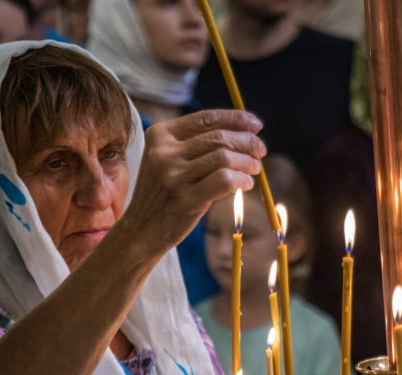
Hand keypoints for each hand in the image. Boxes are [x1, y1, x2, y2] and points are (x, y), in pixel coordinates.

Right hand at [120, 110, 266, 257]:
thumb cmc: (163, 193)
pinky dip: (242, 179)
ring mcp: (174, 175)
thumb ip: (196, 145)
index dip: (236, 119)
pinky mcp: (186, 198)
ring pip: (224, 157)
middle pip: (219, 137)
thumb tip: (243, 133)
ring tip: (255, 168)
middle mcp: (165, 151)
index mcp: (160, 134)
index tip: (256, 125)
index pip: (206, 118)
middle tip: (260, 150)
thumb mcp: (169, 160)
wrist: (141, 229)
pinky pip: (225, 180)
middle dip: (247, 141)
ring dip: (247, 161)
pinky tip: (246, 184)